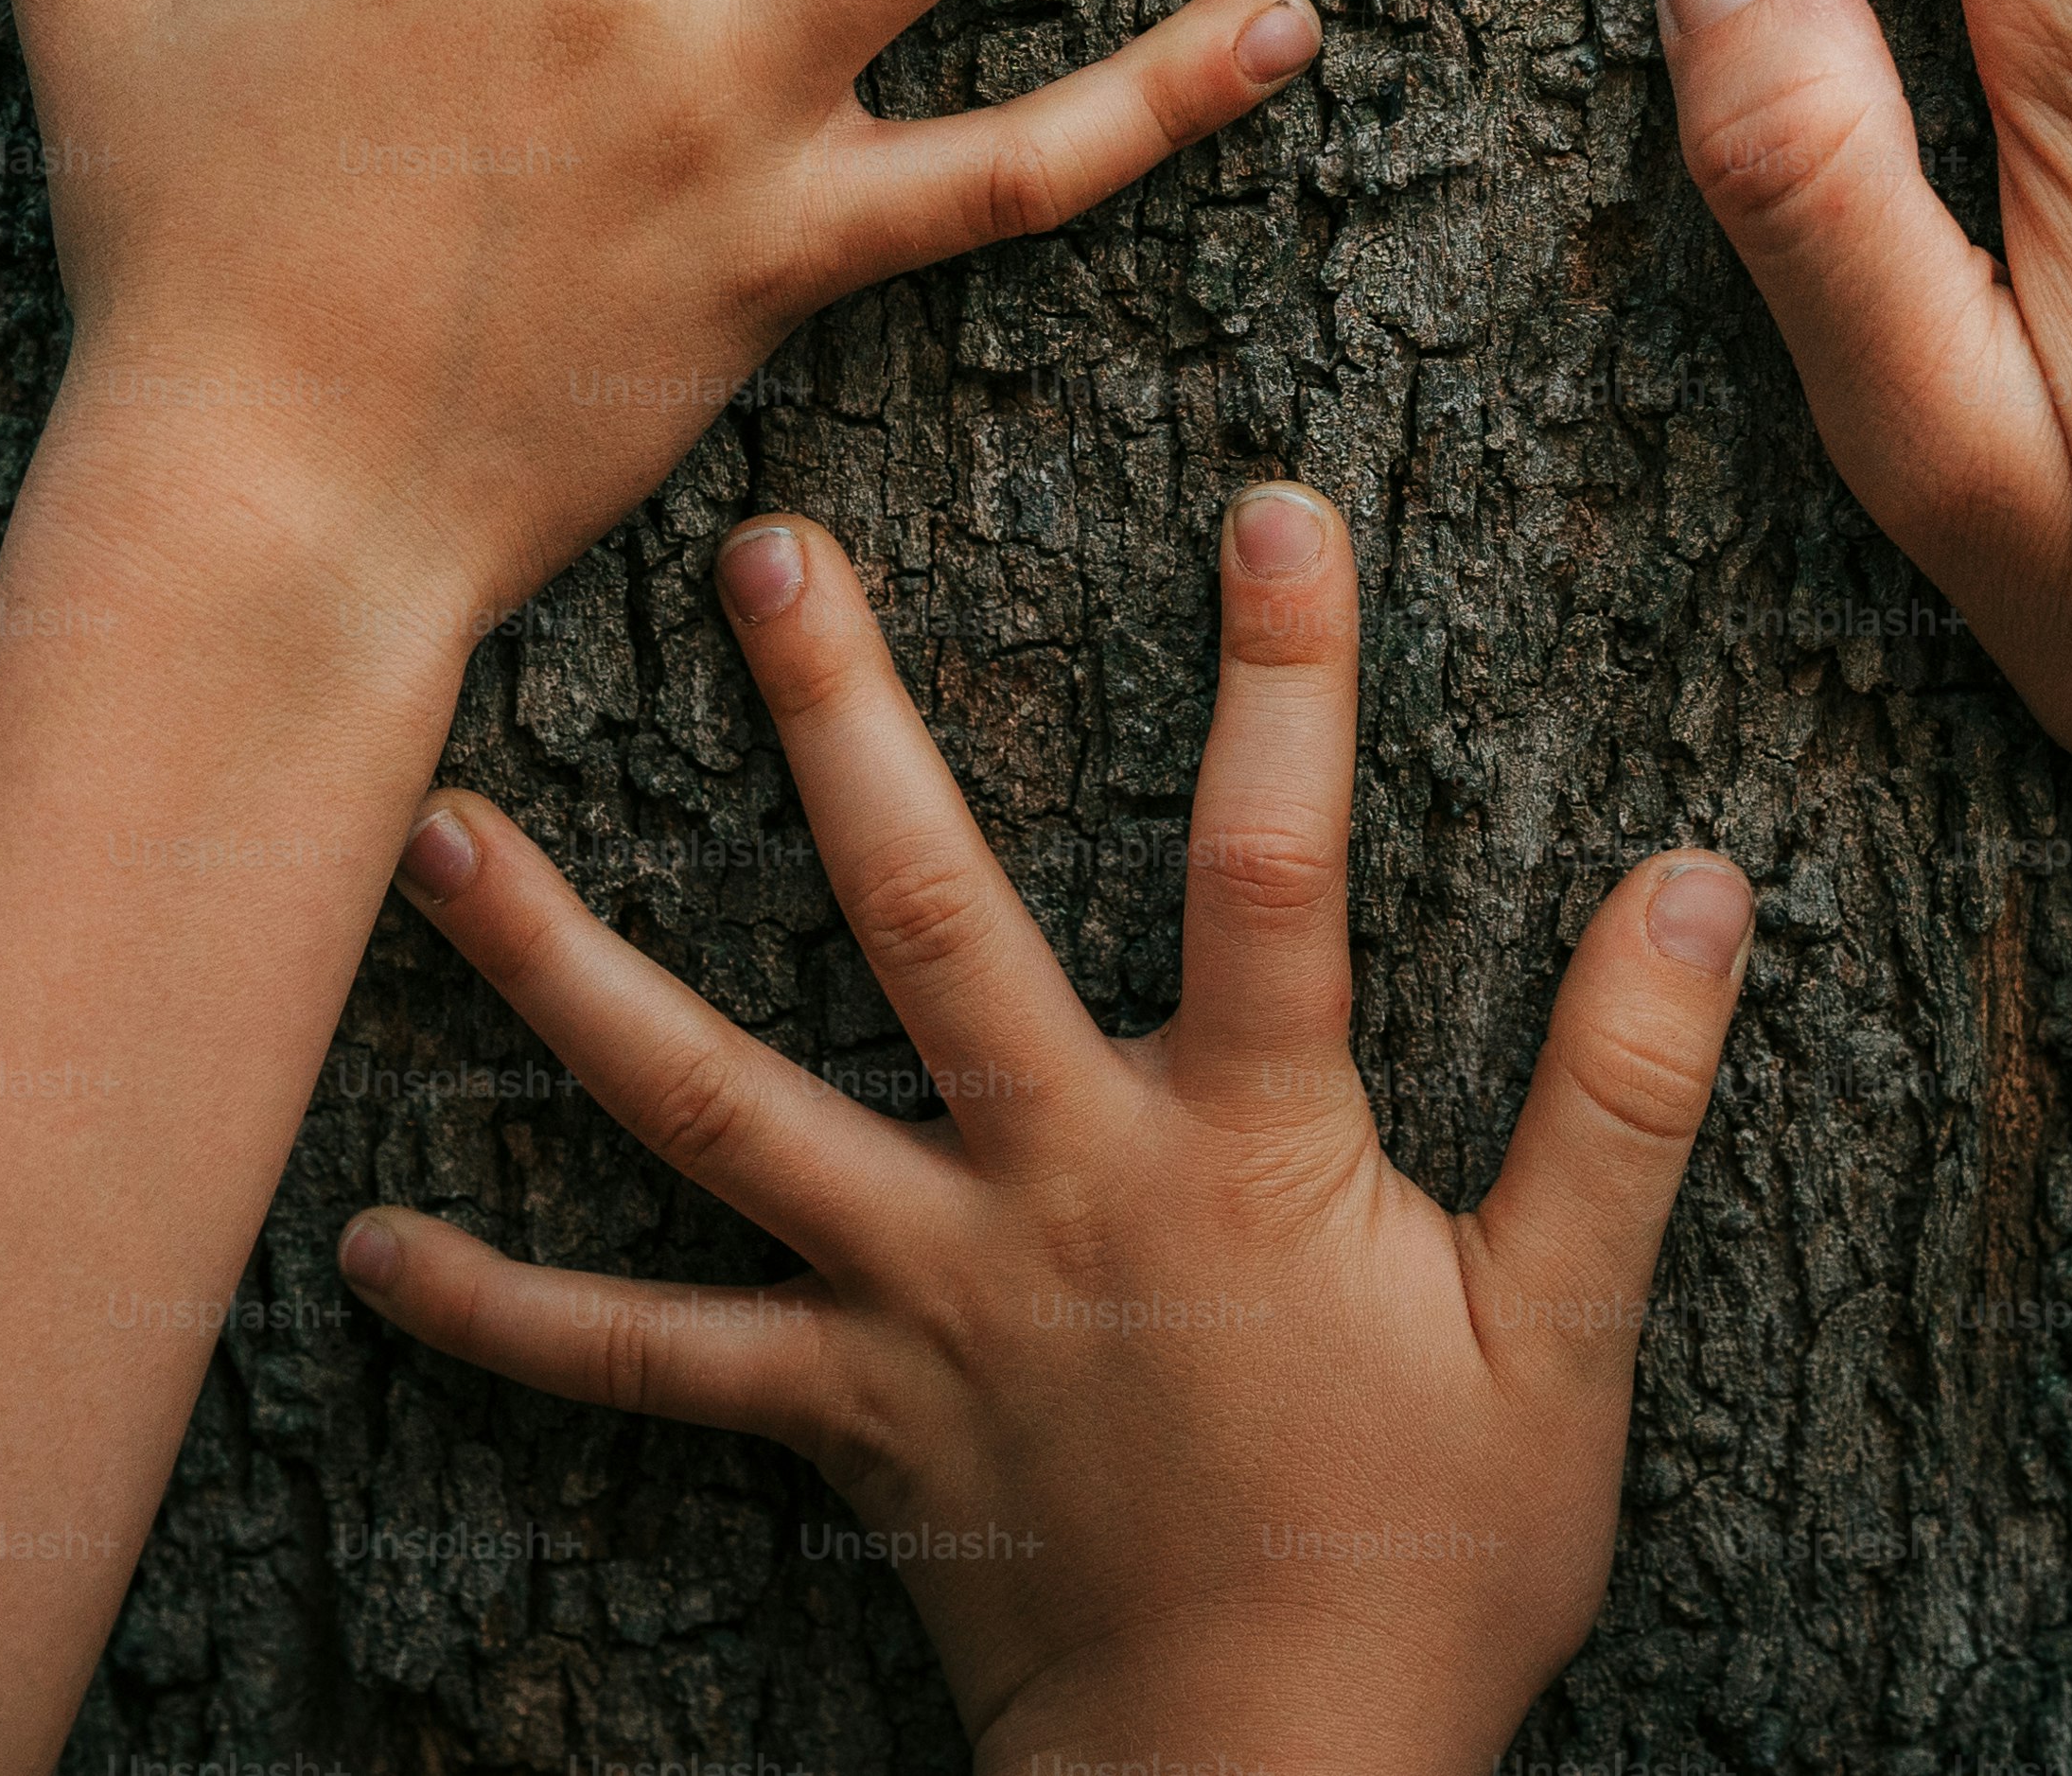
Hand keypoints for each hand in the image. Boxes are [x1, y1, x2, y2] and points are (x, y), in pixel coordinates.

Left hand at [335, 493, 1755, 1772]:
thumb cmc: (1427, 1565)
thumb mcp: (1563, 1337)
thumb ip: (1620, 1103)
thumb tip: (1703, 889)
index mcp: (1234, 1152)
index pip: (1273, 879)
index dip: (1284, 689)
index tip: (1275, 507)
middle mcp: (1046, 1190)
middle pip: (924, 924)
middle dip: (840, 724)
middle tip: (754, 550)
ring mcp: (916, 1295)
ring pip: (713, 1108)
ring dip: (565, 969)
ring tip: (434, 839)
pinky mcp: (839, 1408)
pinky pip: (643, 1359)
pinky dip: (507, 1309)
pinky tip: (369, 1246)